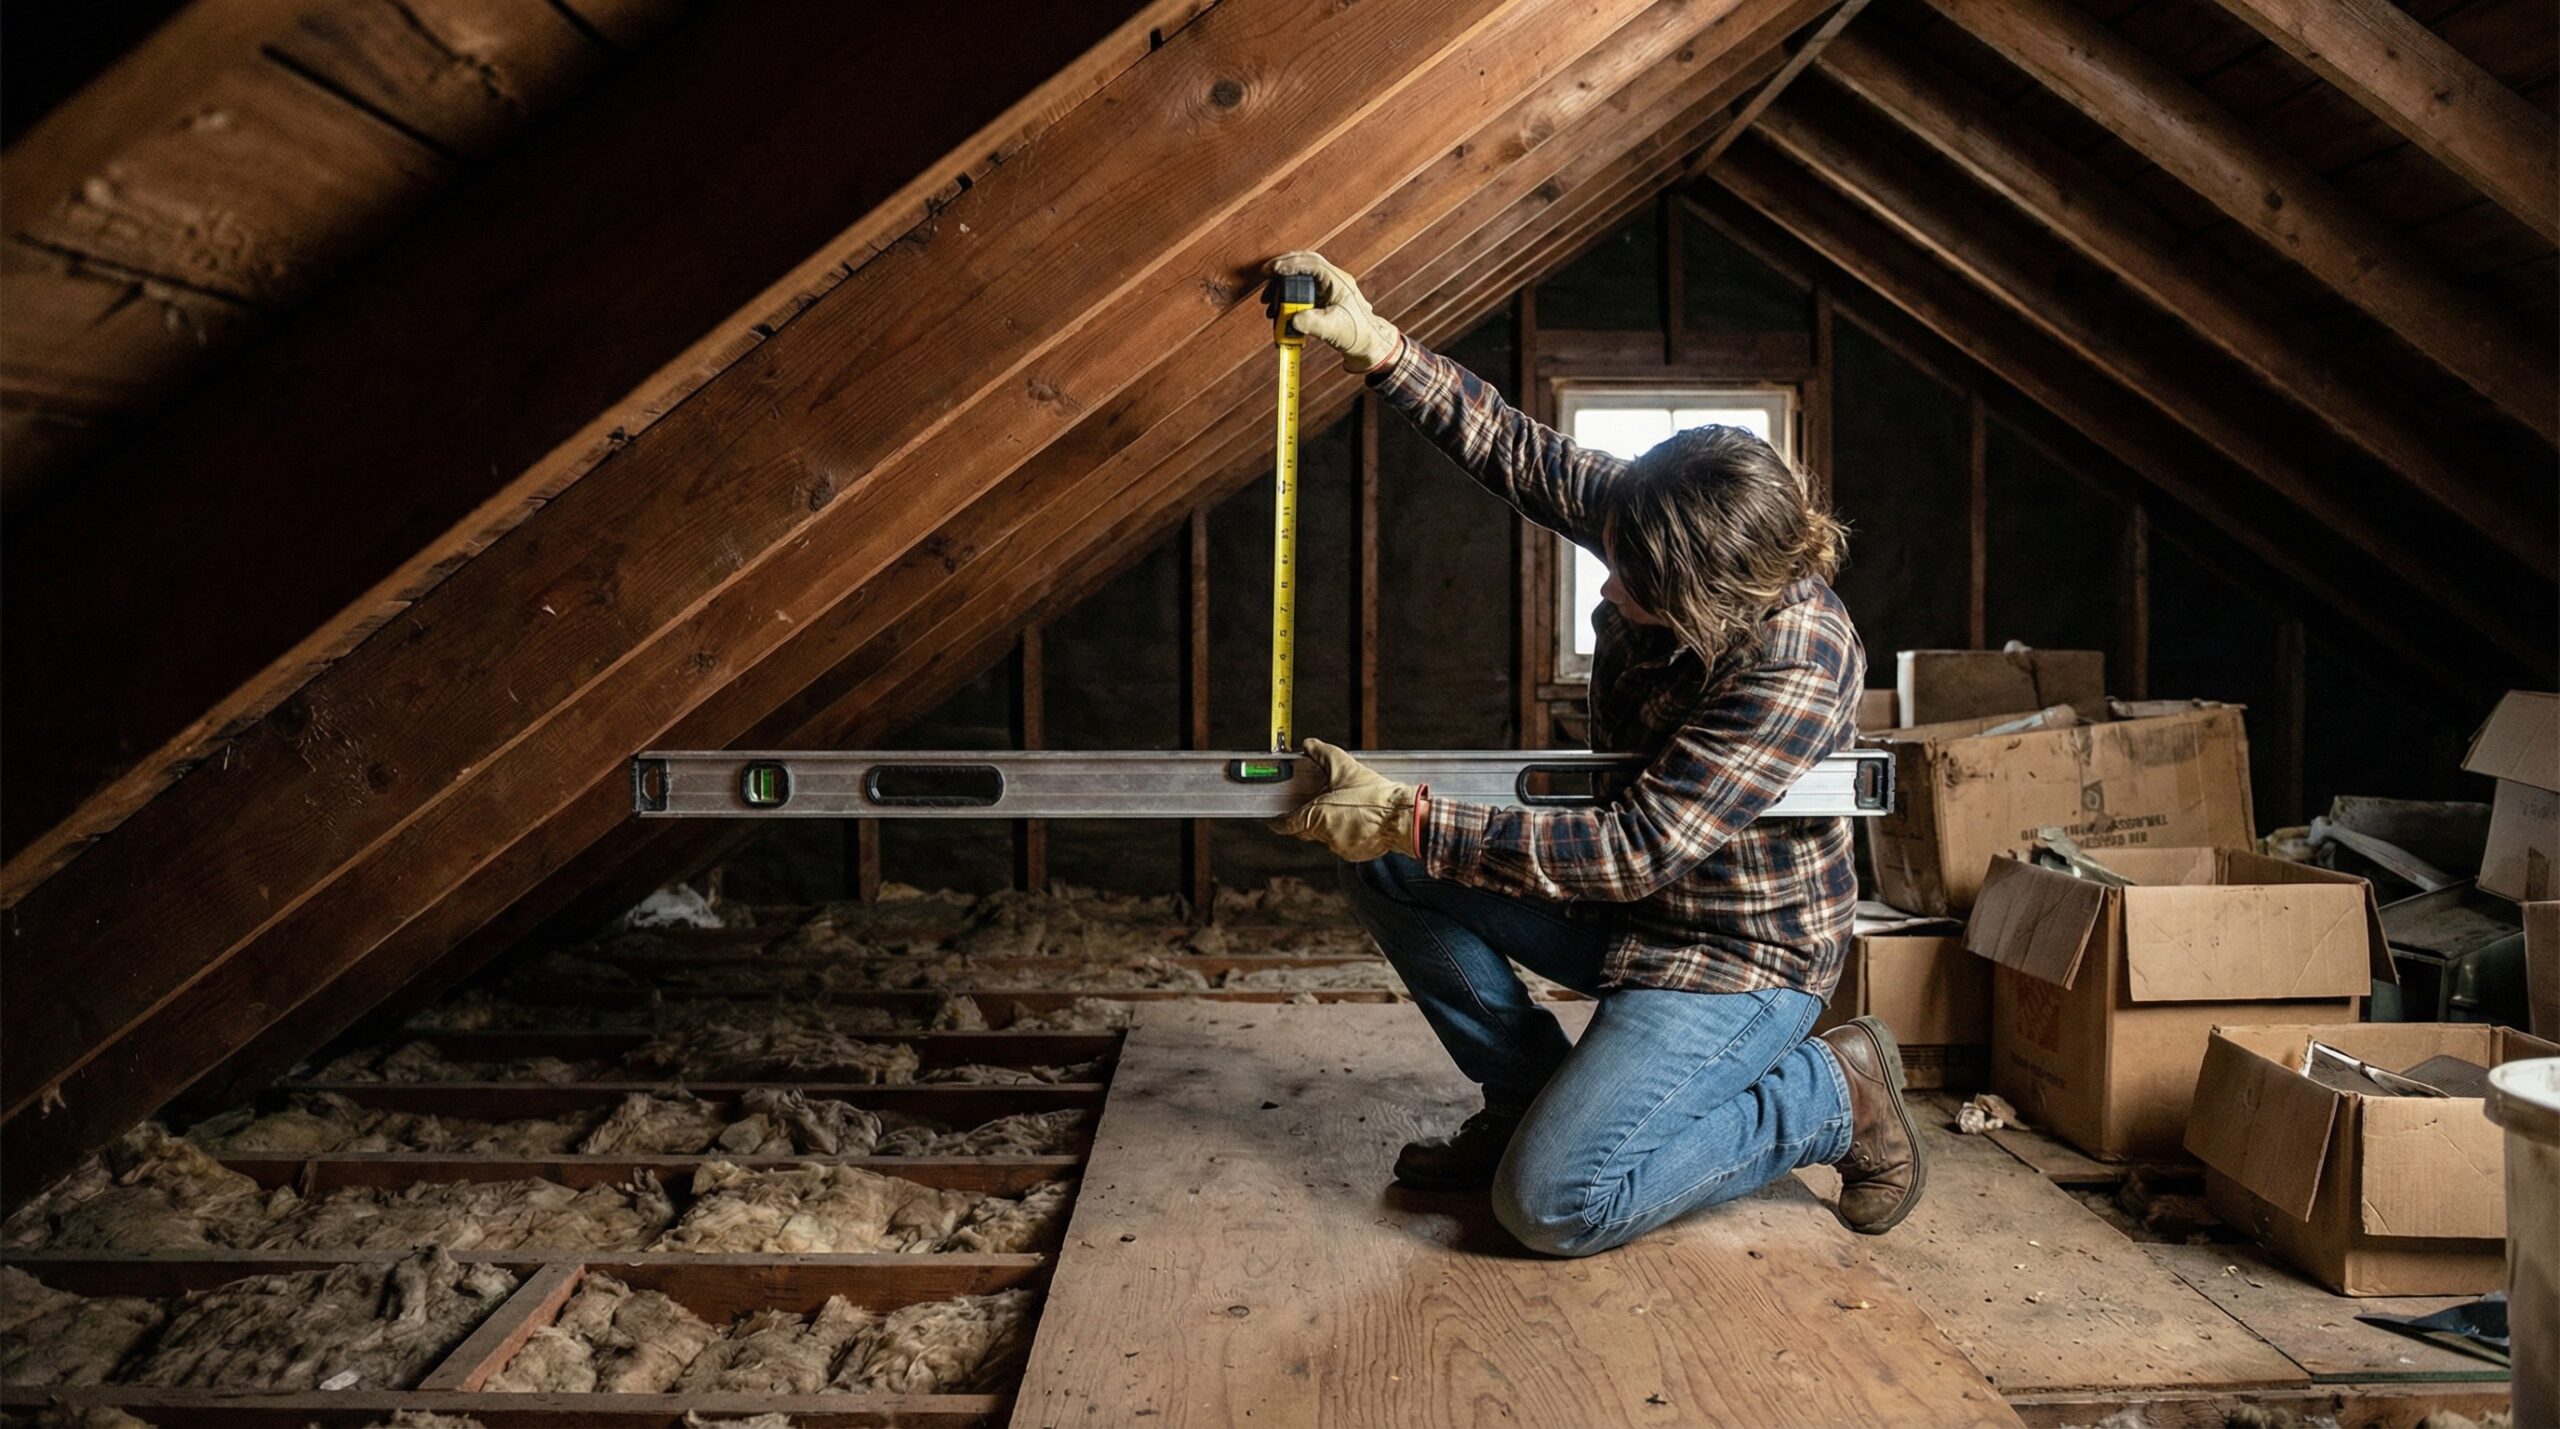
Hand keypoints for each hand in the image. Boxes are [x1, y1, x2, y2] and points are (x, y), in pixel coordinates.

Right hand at [1267, 252, 1403, 373]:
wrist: (1366, 344)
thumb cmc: (1356, 334)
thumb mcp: (1333, 330)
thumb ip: (1312, 324)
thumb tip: (1292, 320)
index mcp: (1338, 281)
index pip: (1312, 264)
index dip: (1291, 264)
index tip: (1273, 270)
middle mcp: (1331, 280)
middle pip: (1303, 263)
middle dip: (1282, 269)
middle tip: (1265, 277)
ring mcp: (1325, 287)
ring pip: (1299, 276)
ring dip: (1282, 287)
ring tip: (1269, 304)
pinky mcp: (1320, 297)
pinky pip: (1300, 290)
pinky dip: (1287, 298)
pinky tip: (1278, 313)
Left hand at [1268, 739, 1418, 861]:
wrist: (1403, 817)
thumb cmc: (1375, 795)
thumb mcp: (1346, 768)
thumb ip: (1322, 754)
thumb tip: (1309, 744)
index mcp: (1316, 817)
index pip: (1287, 824)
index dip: (1278, 821)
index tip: (1274, 819)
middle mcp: (1325, 836)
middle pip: (1308, 829)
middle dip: (1310, 817)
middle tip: (1320, 802)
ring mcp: (1341, 848)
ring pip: (1327, 836)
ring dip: (1331, 824)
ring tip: (1348, 806)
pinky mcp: (1356, 854)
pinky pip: (1344, 843)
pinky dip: (1347, 832)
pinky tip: (1360, 819)